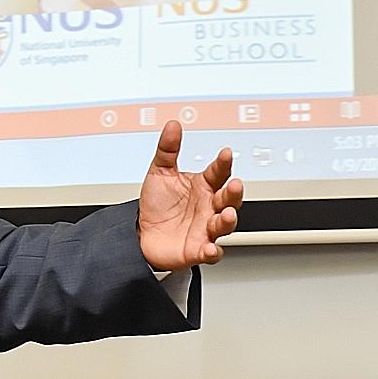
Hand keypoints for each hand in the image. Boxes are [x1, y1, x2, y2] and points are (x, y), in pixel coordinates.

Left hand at [137, 120, 242, 269]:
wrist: (142, 234)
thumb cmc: (158, 204)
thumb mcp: (160, 173)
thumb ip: (168, 149)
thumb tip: (173, 126)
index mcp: (204, 186)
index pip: (218, 172)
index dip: (223, 163)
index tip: (225, 154)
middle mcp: (209, 206)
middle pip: (228, 198)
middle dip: (234, 192)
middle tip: (235, 184)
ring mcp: (206, 228)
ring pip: (225, 225)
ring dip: (229, 220)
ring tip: (228, 214)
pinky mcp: (198, 249)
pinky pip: (210, 252)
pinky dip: (213, 252)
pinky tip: (211, 248)